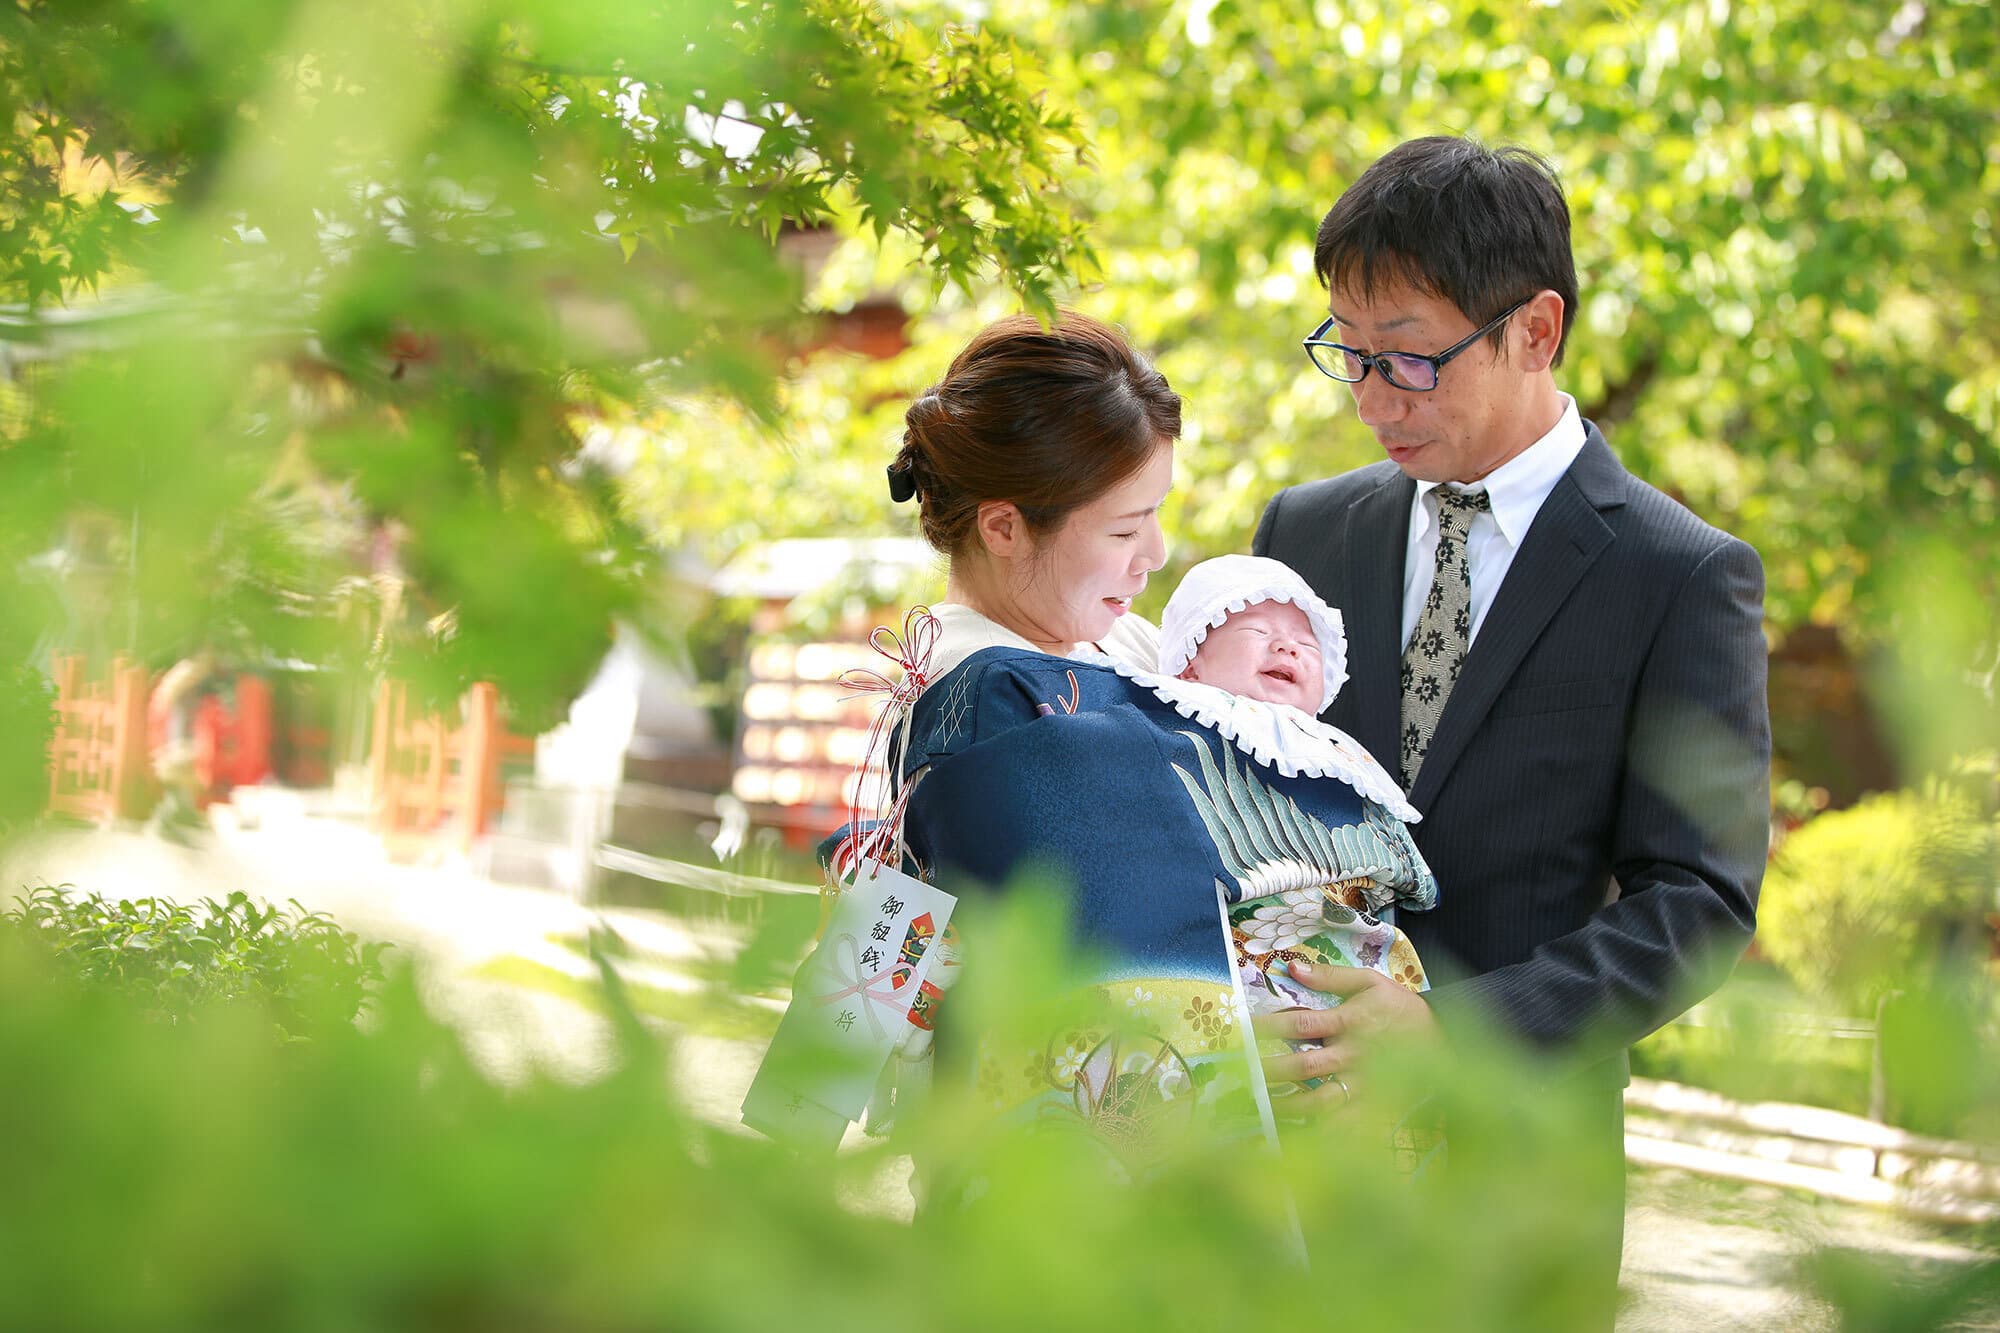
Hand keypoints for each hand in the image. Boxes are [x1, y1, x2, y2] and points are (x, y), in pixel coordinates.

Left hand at [1250, 962, 1439, 1113]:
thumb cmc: (1399, 1006)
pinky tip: (1300, 1135)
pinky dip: (1323, 1131)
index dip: (1269, 1028)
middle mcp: (1352, 1055)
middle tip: (1242, 1076)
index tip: (1242, 1032)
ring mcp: (1363, 1083)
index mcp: (1348, 1022)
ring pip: (1321, 1100)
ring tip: (1263, 1108)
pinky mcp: (1374, 1103)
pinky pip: (1346, 1123)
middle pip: (1305, 1066)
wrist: (1441, 1035)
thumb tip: (1292, 969)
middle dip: (1271, 1072)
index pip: (1300, 1024)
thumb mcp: (1369, 981)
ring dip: (1290, 1107)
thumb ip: (1331, 976)